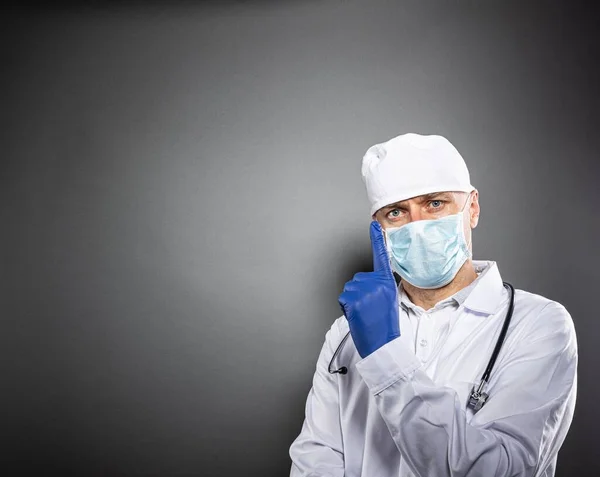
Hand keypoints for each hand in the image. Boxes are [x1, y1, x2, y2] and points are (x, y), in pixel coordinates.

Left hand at [338, 221, 399, 358]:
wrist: (383, 344)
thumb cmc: (385, 325)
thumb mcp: (389, 300)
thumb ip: (380, 286)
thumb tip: (369, 283)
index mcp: (387, 282)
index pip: (381, 257)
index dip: (377, 240)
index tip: (373, 225)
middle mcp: (376, 282)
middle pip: (358, 279)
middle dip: (360, 293)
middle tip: (370, 309)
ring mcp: (363, 290)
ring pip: (350, 290)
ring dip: (353, 302)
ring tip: (365, 314)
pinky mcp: (352, 298)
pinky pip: (343, 299)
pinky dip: (347, 308)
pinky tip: (358, 316)